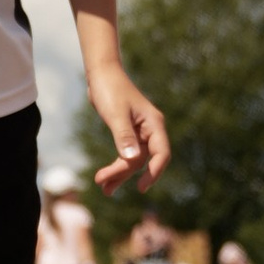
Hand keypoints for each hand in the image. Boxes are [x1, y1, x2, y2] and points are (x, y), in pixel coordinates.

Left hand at [85, 63, 168, 193]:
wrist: (101, 74)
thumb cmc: (110, 90)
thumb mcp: (116, 114)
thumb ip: (124, 137)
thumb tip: (132, 160)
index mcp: (154, 124)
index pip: (161, 154)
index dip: (154, 172)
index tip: (141, 188)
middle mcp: (150, 130)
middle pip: (143, 160)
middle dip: (124, 174)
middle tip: (103, 187)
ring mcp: (140, 133)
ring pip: (133, 160)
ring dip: (119, 174)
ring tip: (103, 189)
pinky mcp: (129, 134)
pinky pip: (126, 155)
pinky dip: (116, 166)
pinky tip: (106, 178)